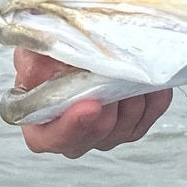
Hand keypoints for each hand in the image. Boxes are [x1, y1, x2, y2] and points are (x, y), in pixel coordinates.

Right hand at [13, 47, 171, 157]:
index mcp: (43, 126)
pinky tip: (148, 78)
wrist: (79, 47)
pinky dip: (153, 96)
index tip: (90, 106)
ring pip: (126, 126)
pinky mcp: (135, 123)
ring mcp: (108, 133)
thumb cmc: (50, 56)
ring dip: (131, 98)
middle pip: (96, 134)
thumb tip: (42, 70)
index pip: (52, 139)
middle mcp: (77, 135)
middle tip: (116, 78)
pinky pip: (150, 114)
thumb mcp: (32, 53)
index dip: (71, 127)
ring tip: (132, 70)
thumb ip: (32, 62)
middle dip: (109, 108)